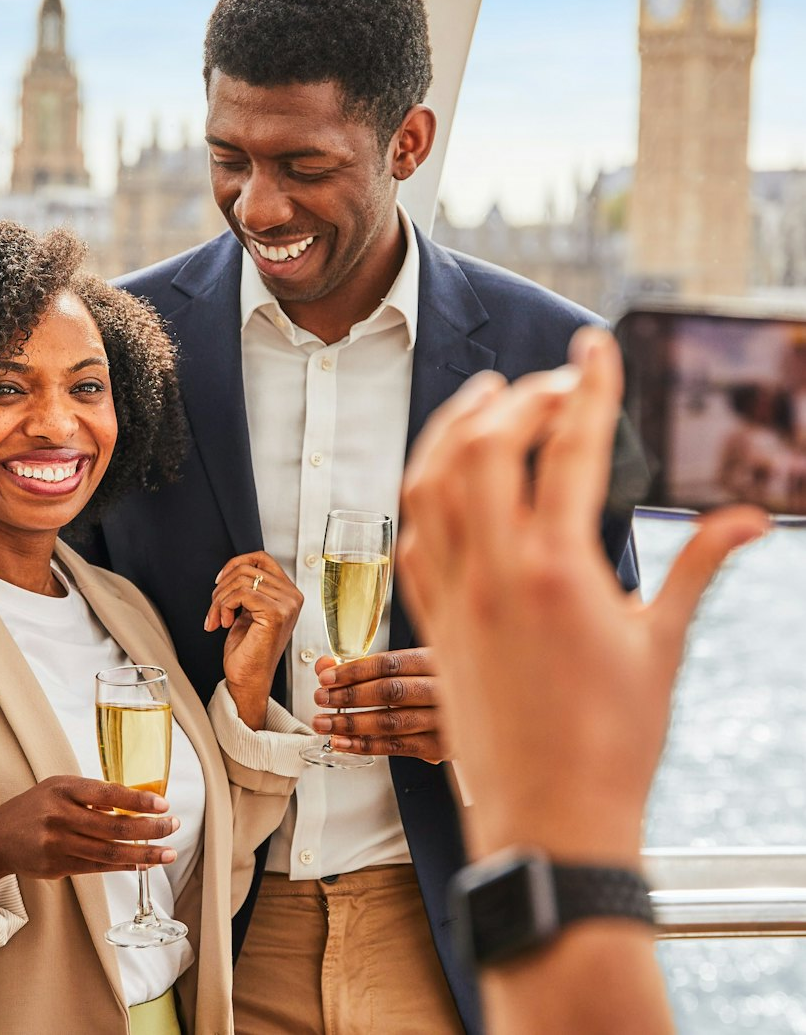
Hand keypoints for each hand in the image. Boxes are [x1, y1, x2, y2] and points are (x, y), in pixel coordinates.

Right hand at [0, 775, 178, 891]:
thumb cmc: (35, 806)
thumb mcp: (59, 787)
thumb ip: (91, 793)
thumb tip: (134, 802)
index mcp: (63, 789)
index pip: (108, 793)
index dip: (138, 801)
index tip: (163, 804)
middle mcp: (60, 816)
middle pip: (113, 827)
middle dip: (149, 829)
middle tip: (173, 827)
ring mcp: (58, 844)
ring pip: (109, 853)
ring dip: (143, 854)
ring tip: (168, 853)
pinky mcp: (57, 867)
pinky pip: (98, 868)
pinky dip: (124, 866)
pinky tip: (143, 863)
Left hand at [205, 550, 302, 729]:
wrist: (247, 680)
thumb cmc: (247, 649)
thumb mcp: (249, 609)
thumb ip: (249, 587)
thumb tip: (233, 568)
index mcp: (288, 593)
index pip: (261, 558)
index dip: (235, 564)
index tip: (219, 581)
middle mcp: (292, 597)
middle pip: (247, 568)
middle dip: (222, 587)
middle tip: (215, 609)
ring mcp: (287, 604)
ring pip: (241, 580)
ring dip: (219, 599)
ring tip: (218, 618)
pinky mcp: (276, 613)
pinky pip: (241, 593)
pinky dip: (223, 606)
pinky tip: (224, 623)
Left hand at [311, 648, 445, 761]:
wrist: (481, 709)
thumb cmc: (436, 684)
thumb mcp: (408, 666)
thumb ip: (365, 666)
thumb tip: (324, 665)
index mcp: (434, 661)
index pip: (389, 664)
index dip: (354, 671)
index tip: (326, 677)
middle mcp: (442, 689)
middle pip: (389, 692)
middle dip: (349, 696)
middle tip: (321, 699)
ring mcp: (444, 720)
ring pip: (391, 722)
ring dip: (351, 724)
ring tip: (324, 723)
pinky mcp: (441, 747)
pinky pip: (397, 746)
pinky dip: (365, 745)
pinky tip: (342, 742)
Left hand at [397, 327, 767, 864]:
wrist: (549, 816)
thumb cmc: (616, 740)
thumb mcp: (664, 645)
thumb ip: (700, 568)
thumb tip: (749, 517)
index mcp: (560, 569)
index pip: (568, 449)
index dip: (584, 386)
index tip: (593, 345)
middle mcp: (495, 569)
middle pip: (486, 447)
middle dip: (520, 398)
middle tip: (554, 383)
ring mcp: (453, 591)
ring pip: (431, 480)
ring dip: (455, 428)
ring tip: (488, 401)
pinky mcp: (430, 616)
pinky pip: (412, 532)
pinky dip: (425, 488)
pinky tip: (448, 475)